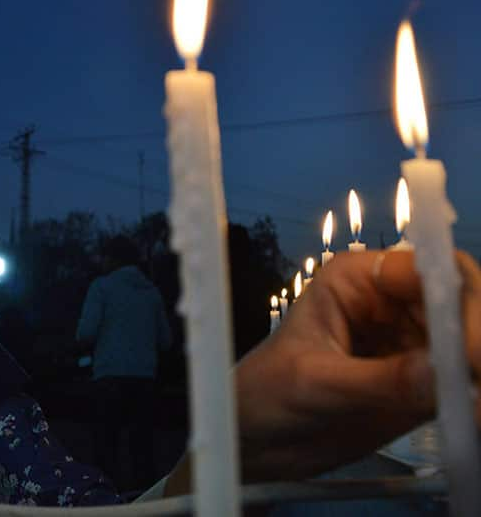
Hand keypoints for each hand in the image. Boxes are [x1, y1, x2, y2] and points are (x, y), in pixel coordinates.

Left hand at [234, 249, 480, 482]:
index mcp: (359, 280)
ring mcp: (412, 344)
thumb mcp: (315, 384)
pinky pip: (467, 385)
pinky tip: (472, 421)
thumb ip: (380, 380)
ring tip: (475, 410)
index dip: (461, 303)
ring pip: (470, 345)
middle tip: (479, 383)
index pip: (430, 271)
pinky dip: (476, 398)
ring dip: (479, 372)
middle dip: (477, 340)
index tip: (470, 352)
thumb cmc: (264, 394)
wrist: (253, 440)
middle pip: (463, 304)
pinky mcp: (424, 385)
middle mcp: (393, 304)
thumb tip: (445, 373)